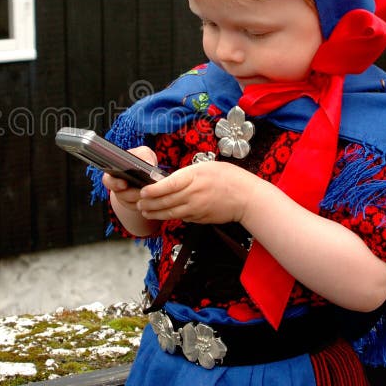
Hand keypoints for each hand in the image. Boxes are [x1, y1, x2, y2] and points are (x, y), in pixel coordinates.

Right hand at [102, 146, 158, 212]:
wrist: (148, 173)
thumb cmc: (143, 160)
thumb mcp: (144, 154)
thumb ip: (144, 156)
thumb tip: (148, 164)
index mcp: (113, 172)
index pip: (108, 180)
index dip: (115, 183)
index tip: (124, 184)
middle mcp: (116, 187)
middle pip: (121, 195)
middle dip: (132, 194)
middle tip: (143, 192)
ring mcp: (124, 198)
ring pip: (130, 204)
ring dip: (140, 200)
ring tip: (151, 195)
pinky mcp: (133, 205)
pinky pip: (138, 209)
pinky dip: (146, 205)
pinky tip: (154, 200)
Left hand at [136, 160, 254, 223]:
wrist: (246, 197)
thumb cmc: (228, 178)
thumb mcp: (206, 167)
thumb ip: (186, 174)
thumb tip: (169, 181)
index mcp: (193, 178)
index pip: (167, 185)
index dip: (152, 190)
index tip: (143, 191)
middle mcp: (192, 194)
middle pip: (165, 201)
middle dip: (149, 204)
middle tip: (139, 204)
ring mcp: (196, 209)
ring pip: (170, 212)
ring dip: (155, 213)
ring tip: (145, 212)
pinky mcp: (200, 218)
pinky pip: (182, 217)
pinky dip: (170, 216)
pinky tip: (163, 215)